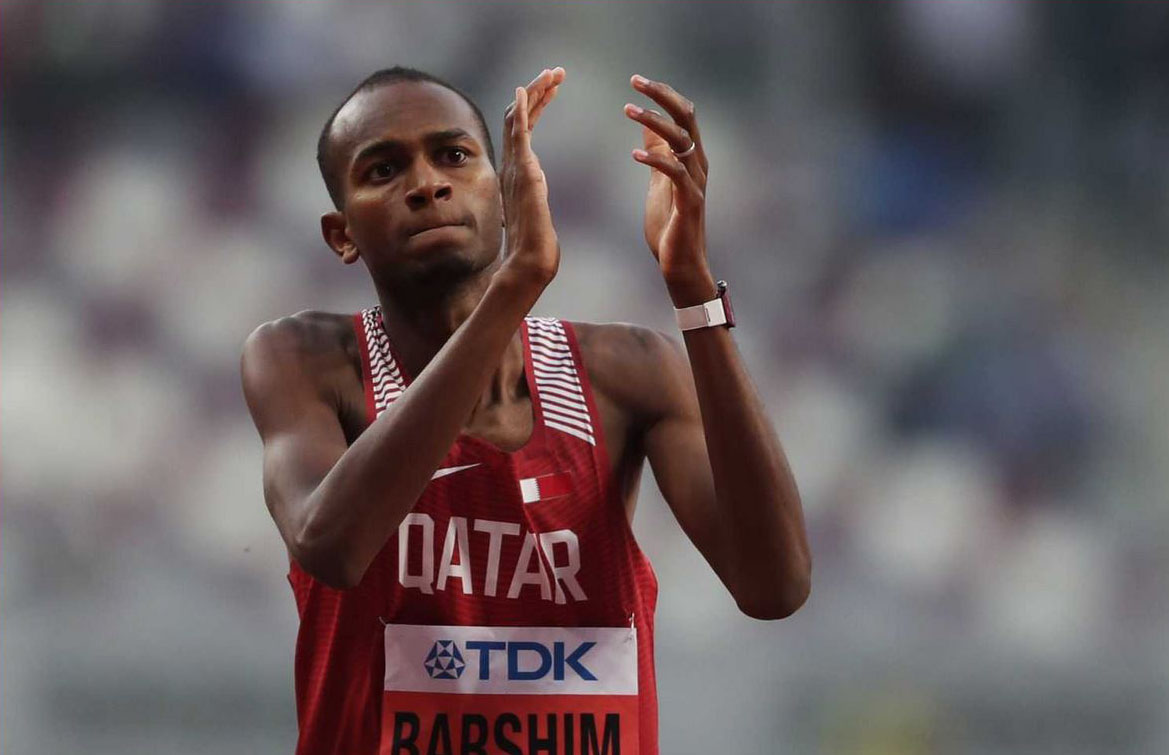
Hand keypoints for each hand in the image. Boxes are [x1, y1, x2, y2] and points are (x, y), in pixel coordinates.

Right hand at [497, 66, 565, 292]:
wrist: (530, 263)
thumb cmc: (536, 248)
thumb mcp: (537, 215)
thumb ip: (533, 200)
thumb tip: (534, 201)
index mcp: (518, 172)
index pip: (523, 129)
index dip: (536, 105)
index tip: (552, 87)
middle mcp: (512, 166)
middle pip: (518, 117)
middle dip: (537, 91)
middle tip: (556, 71)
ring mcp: (515, 168)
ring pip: (519, 119)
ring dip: (535, 93)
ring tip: (553, 73)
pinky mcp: (523, 174)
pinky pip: (519, 135)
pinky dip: (522, 110)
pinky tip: (527, 90)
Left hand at [624, 74, 715, 305]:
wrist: (681, 264)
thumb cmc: (670, 224)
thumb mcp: (659, 180)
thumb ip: (657, 151)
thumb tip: (646, 121)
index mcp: (691, 157)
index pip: (683, 114)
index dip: (663, 94)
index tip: (637, 80)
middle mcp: (698, 165)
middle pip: (686, 117)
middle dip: (661, 96)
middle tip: (635, 81)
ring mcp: (696, 183)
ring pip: (681, 140)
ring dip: (654, 122)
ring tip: (628, 109)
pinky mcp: (690, 202)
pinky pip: (675, 174)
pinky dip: (655, 160)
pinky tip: (635, 153)